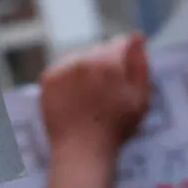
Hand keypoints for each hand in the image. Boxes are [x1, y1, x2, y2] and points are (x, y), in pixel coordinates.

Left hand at [40, 32, 149, 187]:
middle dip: (105, 63)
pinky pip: (63, 68)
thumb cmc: (115, 128)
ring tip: (89, 94)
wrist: (81, 150)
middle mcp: (82, 58)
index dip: (125, 58)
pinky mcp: (47, 79)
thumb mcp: (140, 98)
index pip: (121, 43)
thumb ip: (140, 64)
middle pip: (99, 50)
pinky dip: (69, 77)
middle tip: (107, 89)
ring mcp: (62, 68)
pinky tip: (75, 96)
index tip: (124, 76)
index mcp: (107, 61)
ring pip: (79, 57)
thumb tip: (137, 37)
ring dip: (86, 68)